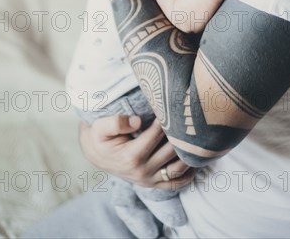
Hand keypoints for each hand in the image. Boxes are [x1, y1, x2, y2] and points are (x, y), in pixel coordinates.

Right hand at [79, 115, 195, 189]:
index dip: (165, 120)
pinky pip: (175, 183)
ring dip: (188, 154)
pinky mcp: (153, 183)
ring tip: (194, 137)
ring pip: (178, 169)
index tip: (171, 106)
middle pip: (171, 151)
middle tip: (187, 119)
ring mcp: (149, 179)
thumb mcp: (100, 127)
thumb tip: (137, 121)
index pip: (156, 135)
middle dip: (180, 135)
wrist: (96, 154)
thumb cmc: (100, 137)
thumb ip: (116, 122)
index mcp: (131, 156)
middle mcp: (142, 171)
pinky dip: (187, 173)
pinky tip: (193, 159)